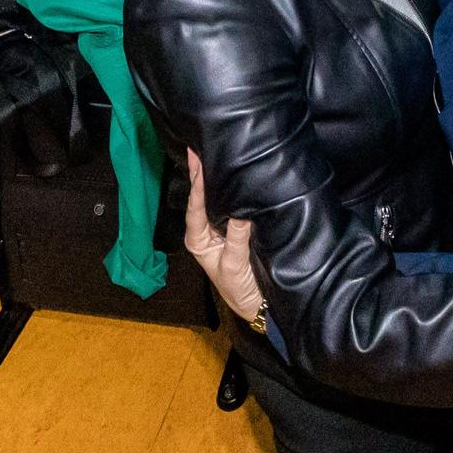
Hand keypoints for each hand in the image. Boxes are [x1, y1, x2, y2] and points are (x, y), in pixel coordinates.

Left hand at [183, 150, 261, 322]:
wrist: (257, 305)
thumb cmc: (239, 289)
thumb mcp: (235, 264)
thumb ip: (237, 237)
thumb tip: (240, 208)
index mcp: (198, 239)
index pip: (195, 206)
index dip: (196, 183)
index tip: (197, 161)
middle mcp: (206, 231)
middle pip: (202, 199)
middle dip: (202, 174)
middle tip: (202, 147)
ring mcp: (220, 229)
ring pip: (216, 201)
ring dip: (216, 180)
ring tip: (214, 153)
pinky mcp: (236, 229)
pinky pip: (231, 206)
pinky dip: (231, 190)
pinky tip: (233, 175)